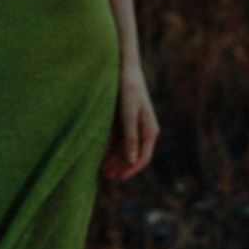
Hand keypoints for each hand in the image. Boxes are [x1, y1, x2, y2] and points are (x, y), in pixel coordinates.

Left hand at [101, 65, 158, 182]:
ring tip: (100, 170)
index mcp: (149, 131)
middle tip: (105, 177)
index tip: (117, 178)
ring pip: (124, 152)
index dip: (130, 170)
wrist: (123, 69)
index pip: (142, 158)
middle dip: (120, 168)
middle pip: (132, 157)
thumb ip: (130, 137)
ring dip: (114, 161)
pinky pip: (118, 143)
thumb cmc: (129, 90)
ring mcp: (133, 129)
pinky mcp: (123, 124)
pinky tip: (99, 156)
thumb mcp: (128, 114)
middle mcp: (143, 132)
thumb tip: (132, 161)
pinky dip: (110, 151)